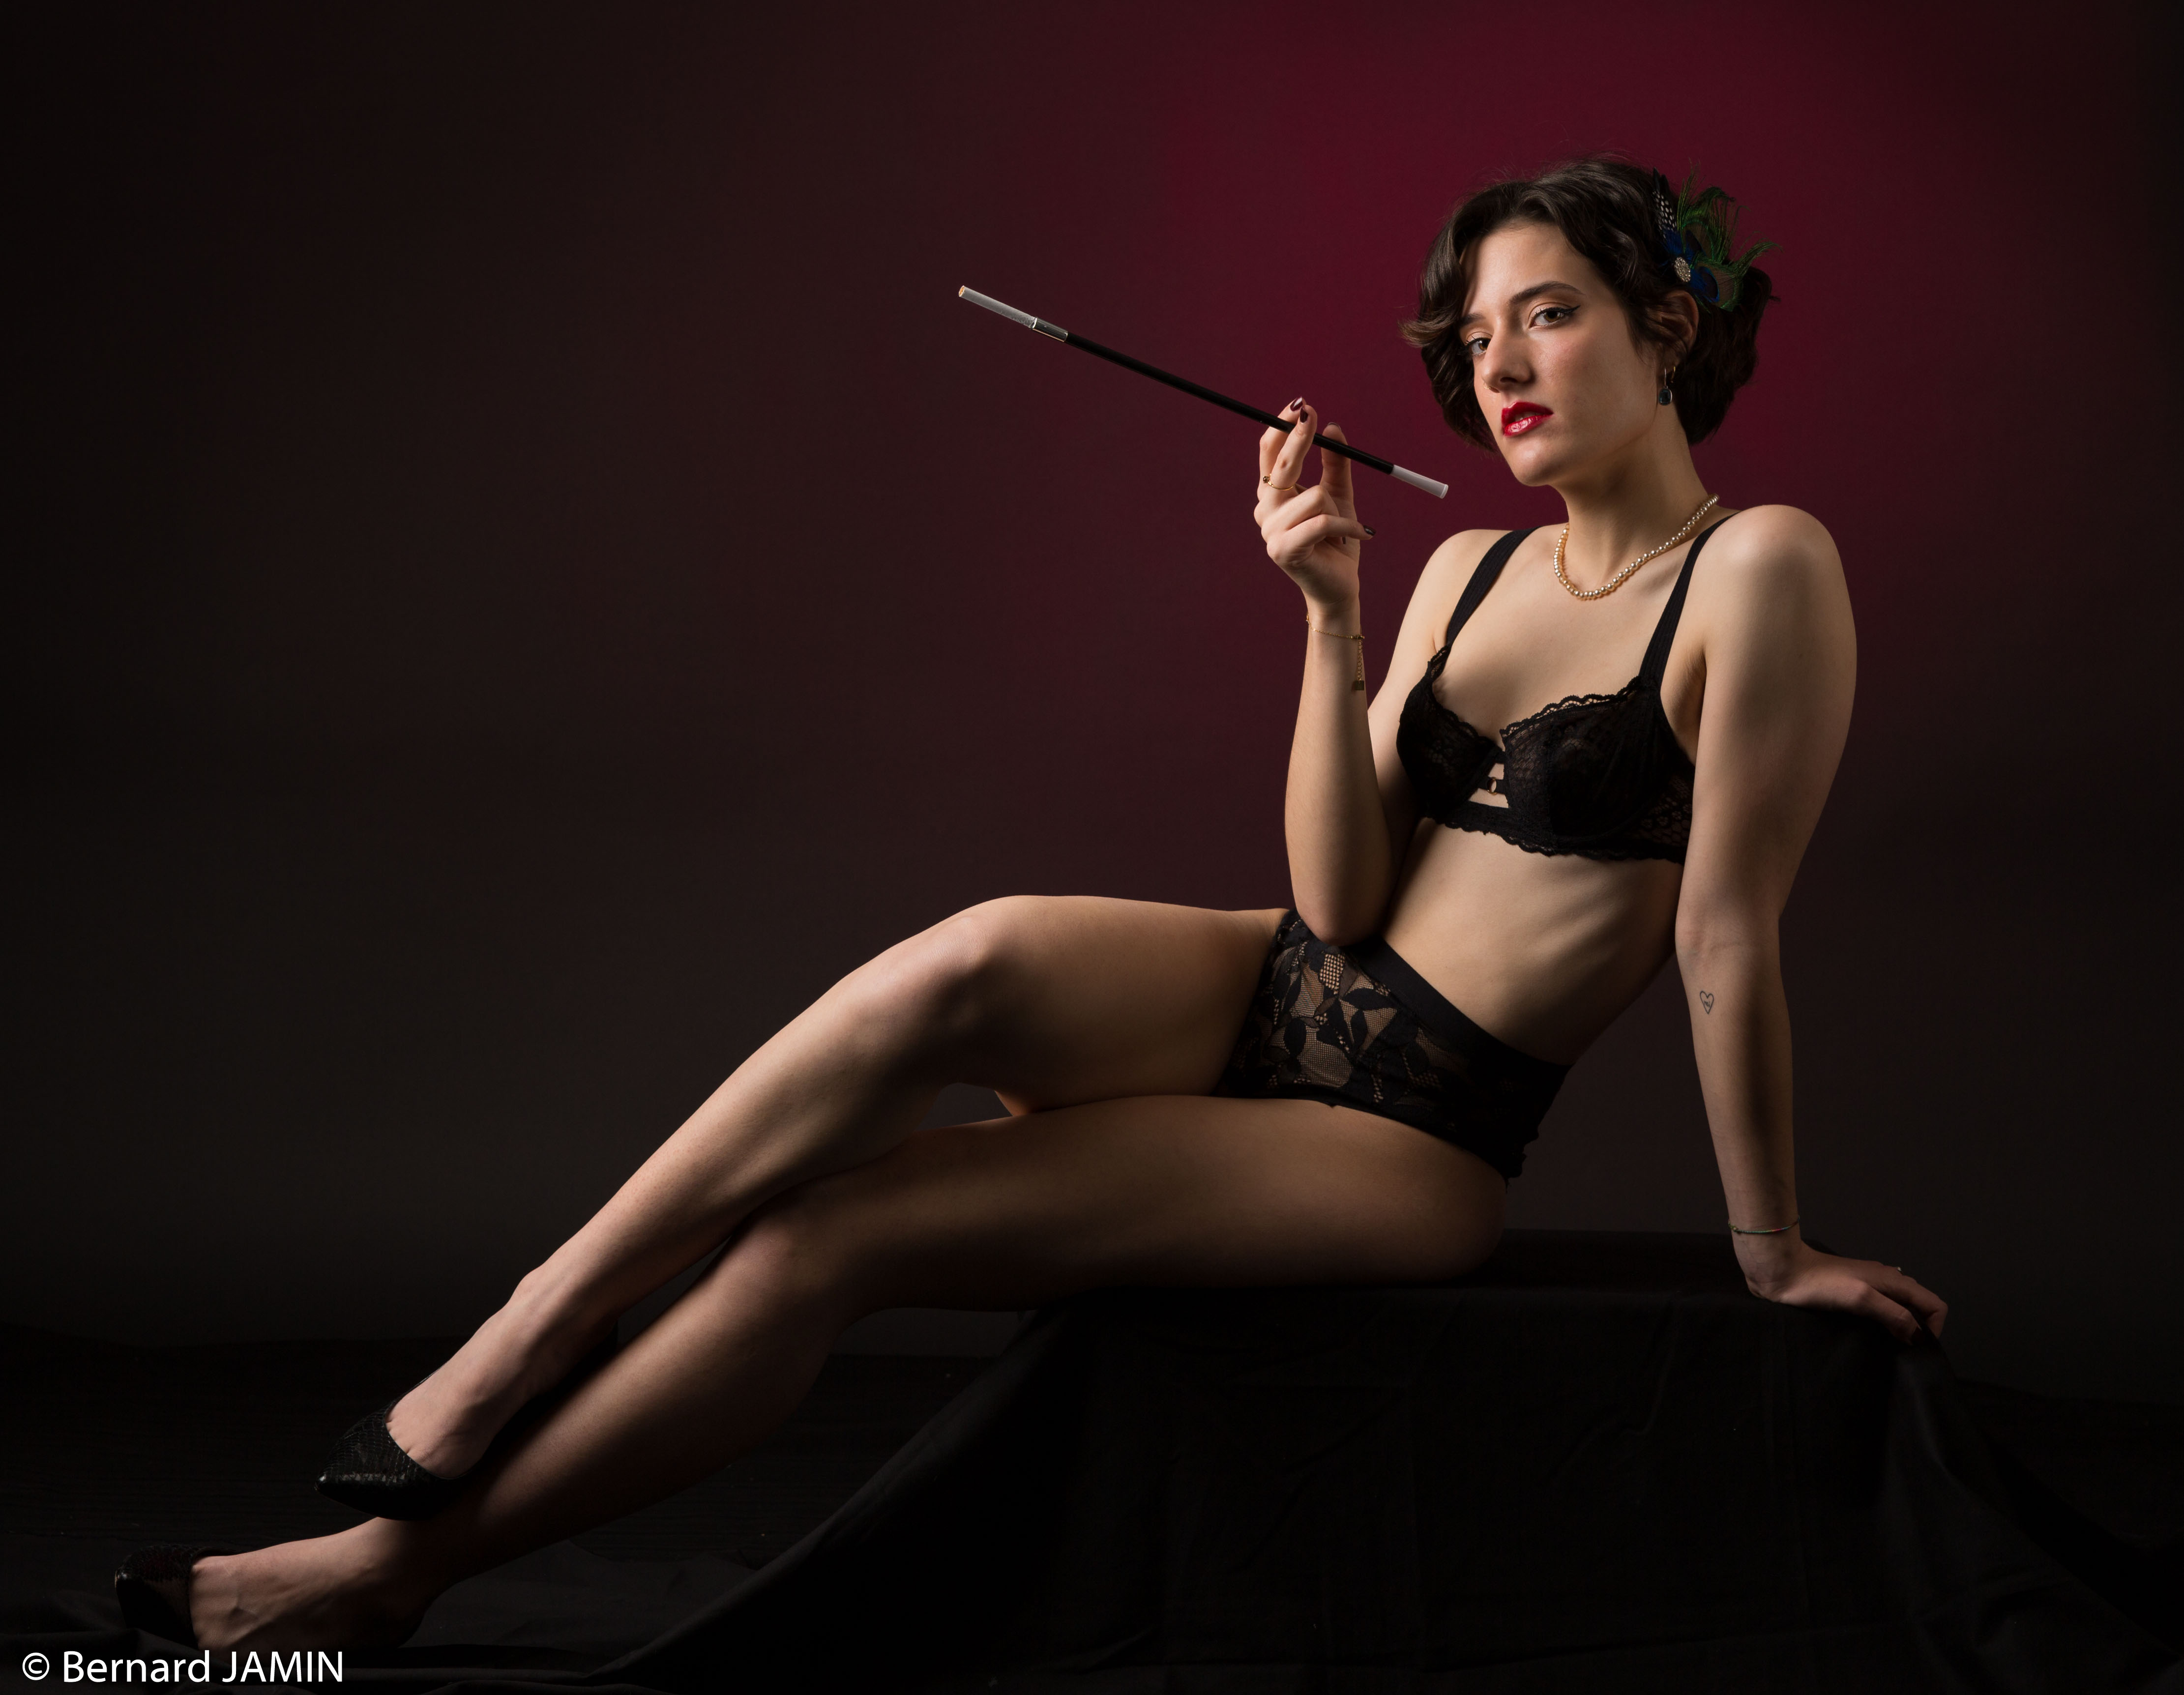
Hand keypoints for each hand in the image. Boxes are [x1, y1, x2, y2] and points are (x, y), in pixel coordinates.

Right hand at [1256, 399, 1370, 612]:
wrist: (1339, 585)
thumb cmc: (1337, 540)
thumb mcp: (1341, 495)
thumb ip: (1335, 464)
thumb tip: (1333, 428)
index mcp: (1273, 495)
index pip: (1269, 454)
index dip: (1281, 427)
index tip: (1301, 405)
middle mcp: (1265, 510)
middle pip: (1282, 464)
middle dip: (1300, 437)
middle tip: (1313, 414)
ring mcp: (1270, 531)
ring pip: (1315, 497)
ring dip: (1339, 511)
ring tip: (1342, 530)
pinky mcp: (1283, 550)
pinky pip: (1322, 522)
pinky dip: (1346, 527)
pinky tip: (1356, 536)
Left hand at [1738, 1238, 1948, 1343]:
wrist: (1783, 1271)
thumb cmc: (1818, 1283)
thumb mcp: (1861, 1298)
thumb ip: (1893, 1313)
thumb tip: (1916, 1333)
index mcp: (1894, 1280)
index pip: (1934, 1304)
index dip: (1934, 1327)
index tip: (1919, 1347)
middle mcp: (1887, 1281)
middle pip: (1919, 1307)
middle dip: (1919, 1329)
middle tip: (1904, 1350)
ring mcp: (1870, 1286)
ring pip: (1900, 1309)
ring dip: (1902, 1327)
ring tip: (1890, 1346)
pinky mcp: (1853, 1293)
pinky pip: (1881, 1309)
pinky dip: (1885, 1323)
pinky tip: (1873, 1334)